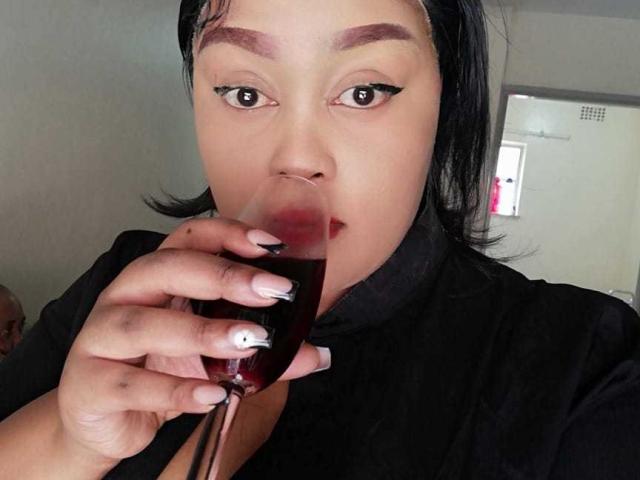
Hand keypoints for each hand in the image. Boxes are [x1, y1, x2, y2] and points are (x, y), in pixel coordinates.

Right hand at [57, 218, 328, 463]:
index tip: (271, 245)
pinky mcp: (90, 384)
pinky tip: (214, 394)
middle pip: (164, 269)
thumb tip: (316, 353)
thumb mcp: (211, 356)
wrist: (105, 418)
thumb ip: (262, 352)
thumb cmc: (156, 369)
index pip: (187, 238)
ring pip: (143, 324)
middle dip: (222, 276)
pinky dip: (176, 389)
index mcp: (155, 279)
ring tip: (250, 341)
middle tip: (273, 291)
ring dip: (201, 332)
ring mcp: (99, 339)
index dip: (227, 233)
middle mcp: (123, 298)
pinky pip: (131, 384)